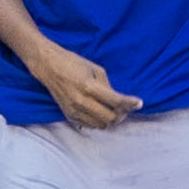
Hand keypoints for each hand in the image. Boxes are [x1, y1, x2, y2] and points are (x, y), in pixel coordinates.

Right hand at [23, 36, 137, 128]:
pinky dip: (99, 121)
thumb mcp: (95, 69)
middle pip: (110, 118)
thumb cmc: (73, 63)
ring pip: (100, 125)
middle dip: (122, 114)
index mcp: (89, 86)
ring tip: (114, 110)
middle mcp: (81, 101)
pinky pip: (89, 125)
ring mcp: (73, 110)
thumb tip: (118, 100)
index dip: (130, 103)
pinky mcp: (68, 115)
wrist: (48, 66)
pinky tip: (101, 112)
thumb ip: (108, 86)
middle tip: (126, 108)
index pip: (116, 101)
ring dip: (110, 119)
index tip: (139, 103)